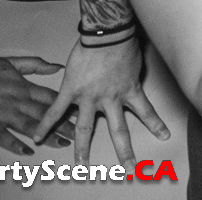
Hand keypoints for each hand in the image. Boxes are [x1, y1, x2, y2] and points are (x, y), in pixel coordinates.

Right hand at [0, 57, 73, 155]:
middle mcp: (17, 103)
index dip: (67, 105)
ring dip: (47, 136)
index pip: (51, 98)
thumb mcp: (11, 62)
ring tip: (62, 143)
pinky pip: (4, 138)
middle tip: (78, 133)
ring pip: (30, 128)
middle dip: (63, 124)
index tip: (80, 112)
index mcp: (24, 88)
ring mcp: (3, 116)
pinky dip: (16, 145)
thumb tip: (58, 66)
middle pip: (45, 115)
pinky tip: (29, 151)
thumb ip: (36, 65)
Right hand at [32, 36, 167, 165]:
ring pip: (85, 129)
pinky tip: (37, 137)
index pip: (147, 112)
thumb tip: (137, 73)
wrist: (107, 34)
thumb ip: (134, 73)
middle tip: (129, 168)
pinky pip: (56, 112)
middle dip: (125, 151)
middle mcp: (111, 99)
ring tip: (82, 165)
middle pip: (118, 130)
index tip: (164, 137)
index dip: (156, 125)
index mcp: (130, 91)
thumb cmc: (125, 41)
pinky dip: (45, 125)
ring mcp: (89, 97)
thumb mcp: (137, 60)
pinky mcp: (70, 91)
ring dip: (82, 148)